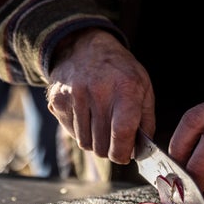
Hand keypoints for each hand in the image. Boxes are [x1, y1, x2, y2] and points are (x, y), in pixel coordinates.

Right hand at [46, 29, 154, 163]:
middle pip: (102, 145)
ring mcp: (74, 96)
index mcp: (125, 88)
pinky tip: (87, 116)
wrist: (84, 47)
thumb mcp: (142, 88)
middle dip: (110, 150)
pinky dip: (81, 132)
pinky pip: (72, 134)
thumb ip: (146, 121)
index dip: (122, 152)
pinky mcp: (57, 101)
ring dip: (95, 142)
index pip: (121, 132)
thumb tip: (140, 151)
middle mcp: (97, 91)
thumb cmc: (119, 72)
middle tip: (115, 140)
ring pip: (85, 143)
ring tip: (101, 125)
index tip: (125, 155)